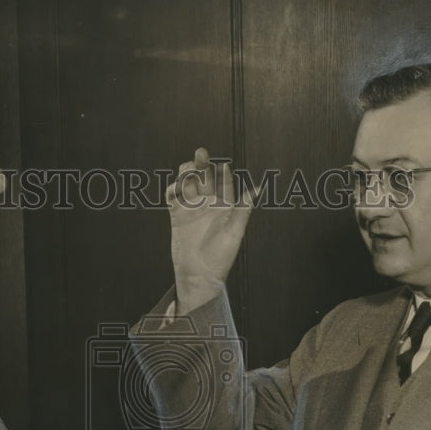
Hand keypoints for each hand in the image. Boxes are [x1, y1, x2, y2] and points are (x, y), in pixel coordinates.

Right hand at [166, 147, 254, 314]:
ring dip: (187, 173)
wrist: (198, 276)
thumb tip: (257, 189)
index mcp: (226, 207)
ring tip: (187, 169)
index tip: (222, 165)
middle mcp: (209, 205)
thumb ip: (243, 210)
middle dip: (203, 165)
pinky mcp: (177, 215)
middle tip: (201, 153)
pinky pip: (173, 197)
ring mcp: (192, 209)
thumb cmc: (220, 258)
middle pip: (205, 178)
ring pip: (188, 183)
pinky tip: (174, 188)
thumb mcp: (234, 233)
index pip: (225, 183)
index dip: (223, 173)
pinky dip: (172, 189)